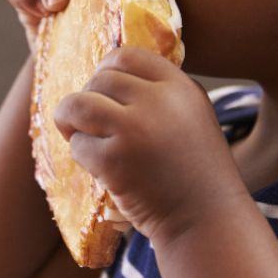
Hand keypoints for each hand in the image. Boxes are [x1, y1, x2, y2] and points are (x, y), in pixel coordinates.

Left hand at [53, 47, 248, 243]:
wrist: (207, 221)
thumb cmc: (196, 172)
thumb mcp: (191, 116)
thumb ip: (159, 92)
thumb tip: (107, 72)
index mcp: (180, 87)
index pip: (126, 55)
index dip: (107, 70)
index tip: (104, 91)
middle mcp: (159, 102)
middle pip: (100, 80)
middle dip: (89, 99)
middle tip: (93, 124)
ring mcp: (135, 129)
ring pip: (78, 105)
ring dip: (70, 120)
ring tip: (79, 135)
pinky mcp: (113, 160)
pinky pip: (78, 145)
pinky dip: (82, 157)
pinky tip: (101, 170)